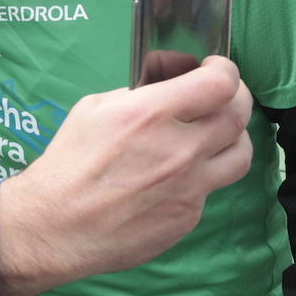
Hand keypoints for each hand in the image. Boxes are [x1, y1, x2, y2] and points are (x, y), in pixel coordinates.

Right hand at [0, 56, 251, 295]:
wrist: (56, 225)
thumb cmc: (68, 163)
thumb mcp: (94, 109)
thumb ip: (138, 96)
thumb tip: (165, 89)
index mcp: (150, 114)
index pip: (219, 84)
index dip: (225, 70)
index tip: (215, 69)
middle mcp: (179, 150)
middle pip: (239, 115)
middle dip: (236, 97)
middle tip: (223, 95)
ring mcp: (189, 188)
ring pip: (240, 154)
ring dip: (232, 137)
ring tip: (215, 135)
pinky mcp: (187, 218)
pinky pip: (210, 188)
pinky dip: (201, 175)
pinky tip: (174, 176)